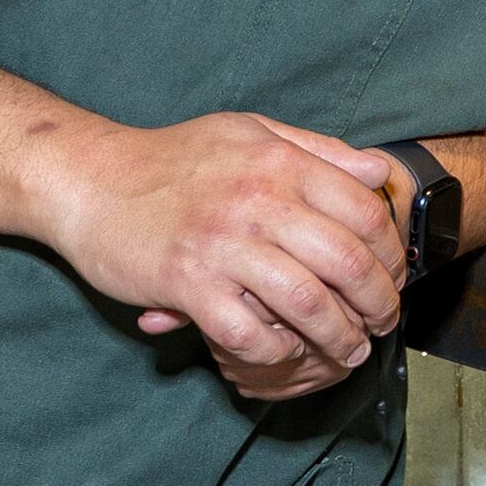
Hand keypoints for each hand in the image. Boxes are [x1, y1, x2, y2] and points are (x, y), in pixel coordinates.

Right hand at [31, 114, 407, 396]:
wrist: (90, 179)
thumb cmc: (173, 158)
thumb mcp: (250, 132)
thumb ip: (317, 150)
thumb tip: (377, 173)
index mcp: (280, 162)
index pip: (365, 212)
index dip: (392, 252)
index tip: (395, 276)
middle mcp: (258, 201)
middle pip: (346, 262)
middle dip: (378, 302)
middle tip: (384, 322)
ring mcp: (222, 245)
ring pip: (307, 303)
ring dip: (339, 336)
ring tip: (351, 350)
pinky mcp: (187, 284)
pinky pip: (249, 333)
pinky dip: (277, 351)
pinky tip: (287, 353)